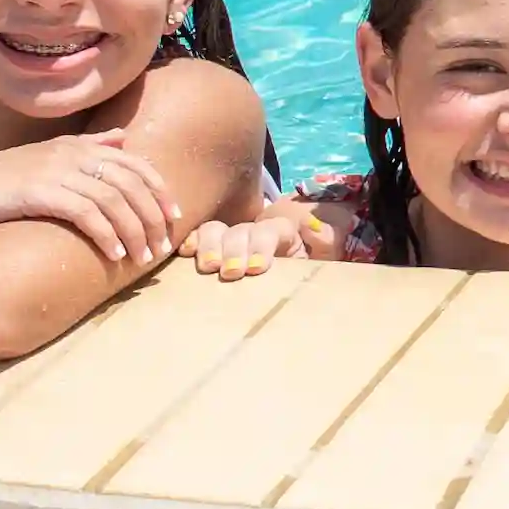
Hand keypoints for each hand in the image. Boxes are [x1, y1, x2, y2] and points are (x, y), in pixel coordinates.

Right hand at [0, 129, 177, 263]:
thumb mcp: (47, 157)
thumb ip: (88, 146)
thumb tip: (123, 141)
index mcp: (78, 145)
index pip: (135, 163)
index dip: (159, 189)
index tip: (175, 216)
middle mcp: (73, 153)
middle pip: (131, 183)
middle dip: (153, 216)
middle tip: (162, 245)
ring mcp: (57, 171)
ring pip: (114, 200)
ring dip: (134, 231)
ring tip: (142, 257)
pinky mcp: (40, 192)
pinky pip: (86, 214)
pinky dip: (106, 235)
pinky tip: (114, 254)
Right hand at [187, 206, 331, 278]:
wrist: (294, 279)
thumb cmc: (307, 271)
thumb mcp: (322, 256)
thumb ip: (325, 240)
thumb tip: (320, 230)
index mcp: (283, 233)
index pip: (271, 230)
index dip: (262, 246)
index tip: (256, 269)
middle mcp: (255, 231)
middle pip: (240, 230)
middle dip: (234, 248)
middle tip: (231, 272)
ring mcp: (232, 240)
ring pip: (216, 230)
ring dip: (210, 246)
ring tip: (207, 267)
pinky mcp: (213, 250)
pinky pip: (198, 238)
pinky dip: (191, 241)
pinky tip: (183, 251)